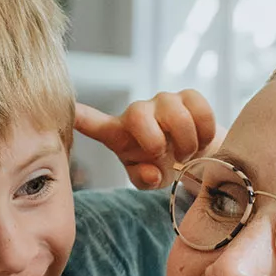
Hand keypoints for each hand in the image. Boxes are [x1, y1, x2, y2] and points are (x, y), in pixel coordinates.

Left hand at [74, 90, 216, 189]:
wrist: (196, 157)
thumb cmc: (163, 166)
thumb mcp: (149, 179)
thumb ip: (144, 179)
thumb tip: (150, 170)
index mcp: (120, 134)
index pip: (95, 124)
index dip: (83, 117)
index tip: (70, 111)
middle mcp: (138, 113)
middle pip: (138, 114)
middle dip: (155, 141)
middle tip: (170, 158)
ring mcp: (163, 101)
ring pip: (176, 114)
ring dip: (186, 142)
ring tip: (187, 154)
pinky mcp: (189, 96)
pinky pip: (199, 109)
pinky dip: (205, 132)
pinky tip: (201, 141)